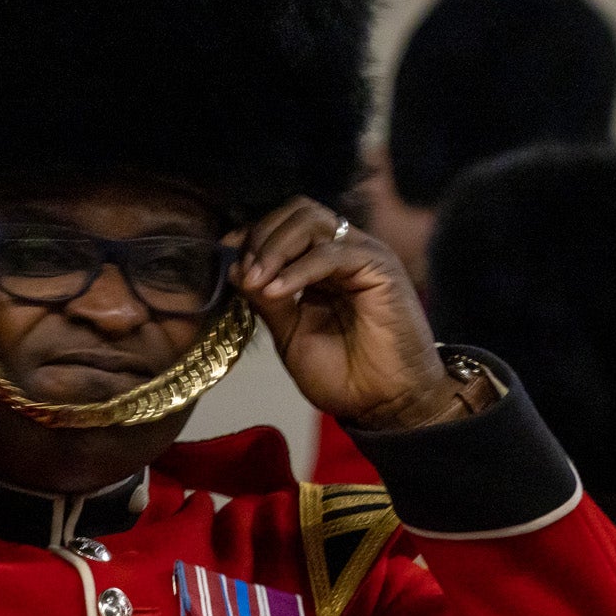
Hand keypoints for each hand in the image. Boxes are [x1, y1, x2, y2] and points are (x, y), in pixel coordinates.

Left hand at [233, 197, 458, 428]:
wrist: (386, 404)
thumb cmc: (345, 376)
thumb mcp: (291, 335)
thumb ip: (267, 301)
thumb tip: (236, 268)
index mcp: (323, 265)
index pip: (285, 225)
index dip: (254, 235)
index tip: (228, 259)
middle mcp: (344, 252)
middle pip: (297, 211)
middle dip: (262, 237)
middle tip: (246, 274)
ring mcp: (363, 255)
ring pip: (312, 220)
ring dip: (276, 247)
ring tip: (258, 282)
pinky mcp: (380, 267)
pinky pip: (331, 253)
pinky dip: (297, 269)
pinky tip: (277, 292)